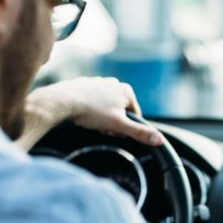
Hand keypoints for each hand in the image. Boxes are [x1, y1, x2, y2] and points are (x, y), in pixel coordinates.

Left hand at [29, 77, 163, 146]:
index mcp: (126, 91)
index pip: (135, 116)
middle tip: (101, 127)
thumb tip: (159, 139)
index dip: (125, 128)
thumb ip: (139, 132)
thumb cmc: (91, 111)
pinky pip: (93, 102)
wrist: (63, 100)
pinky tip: (83, 114)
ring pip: (107, 107)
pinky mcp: (85, 85)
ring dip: (101, 117)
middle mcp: (115, 84)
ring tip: (90, 120)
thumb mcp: (118, 126)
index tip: (112, 130)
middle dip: (112, 122)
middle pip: (120, 112)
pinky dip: (90, 109)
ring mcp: (99, 83)